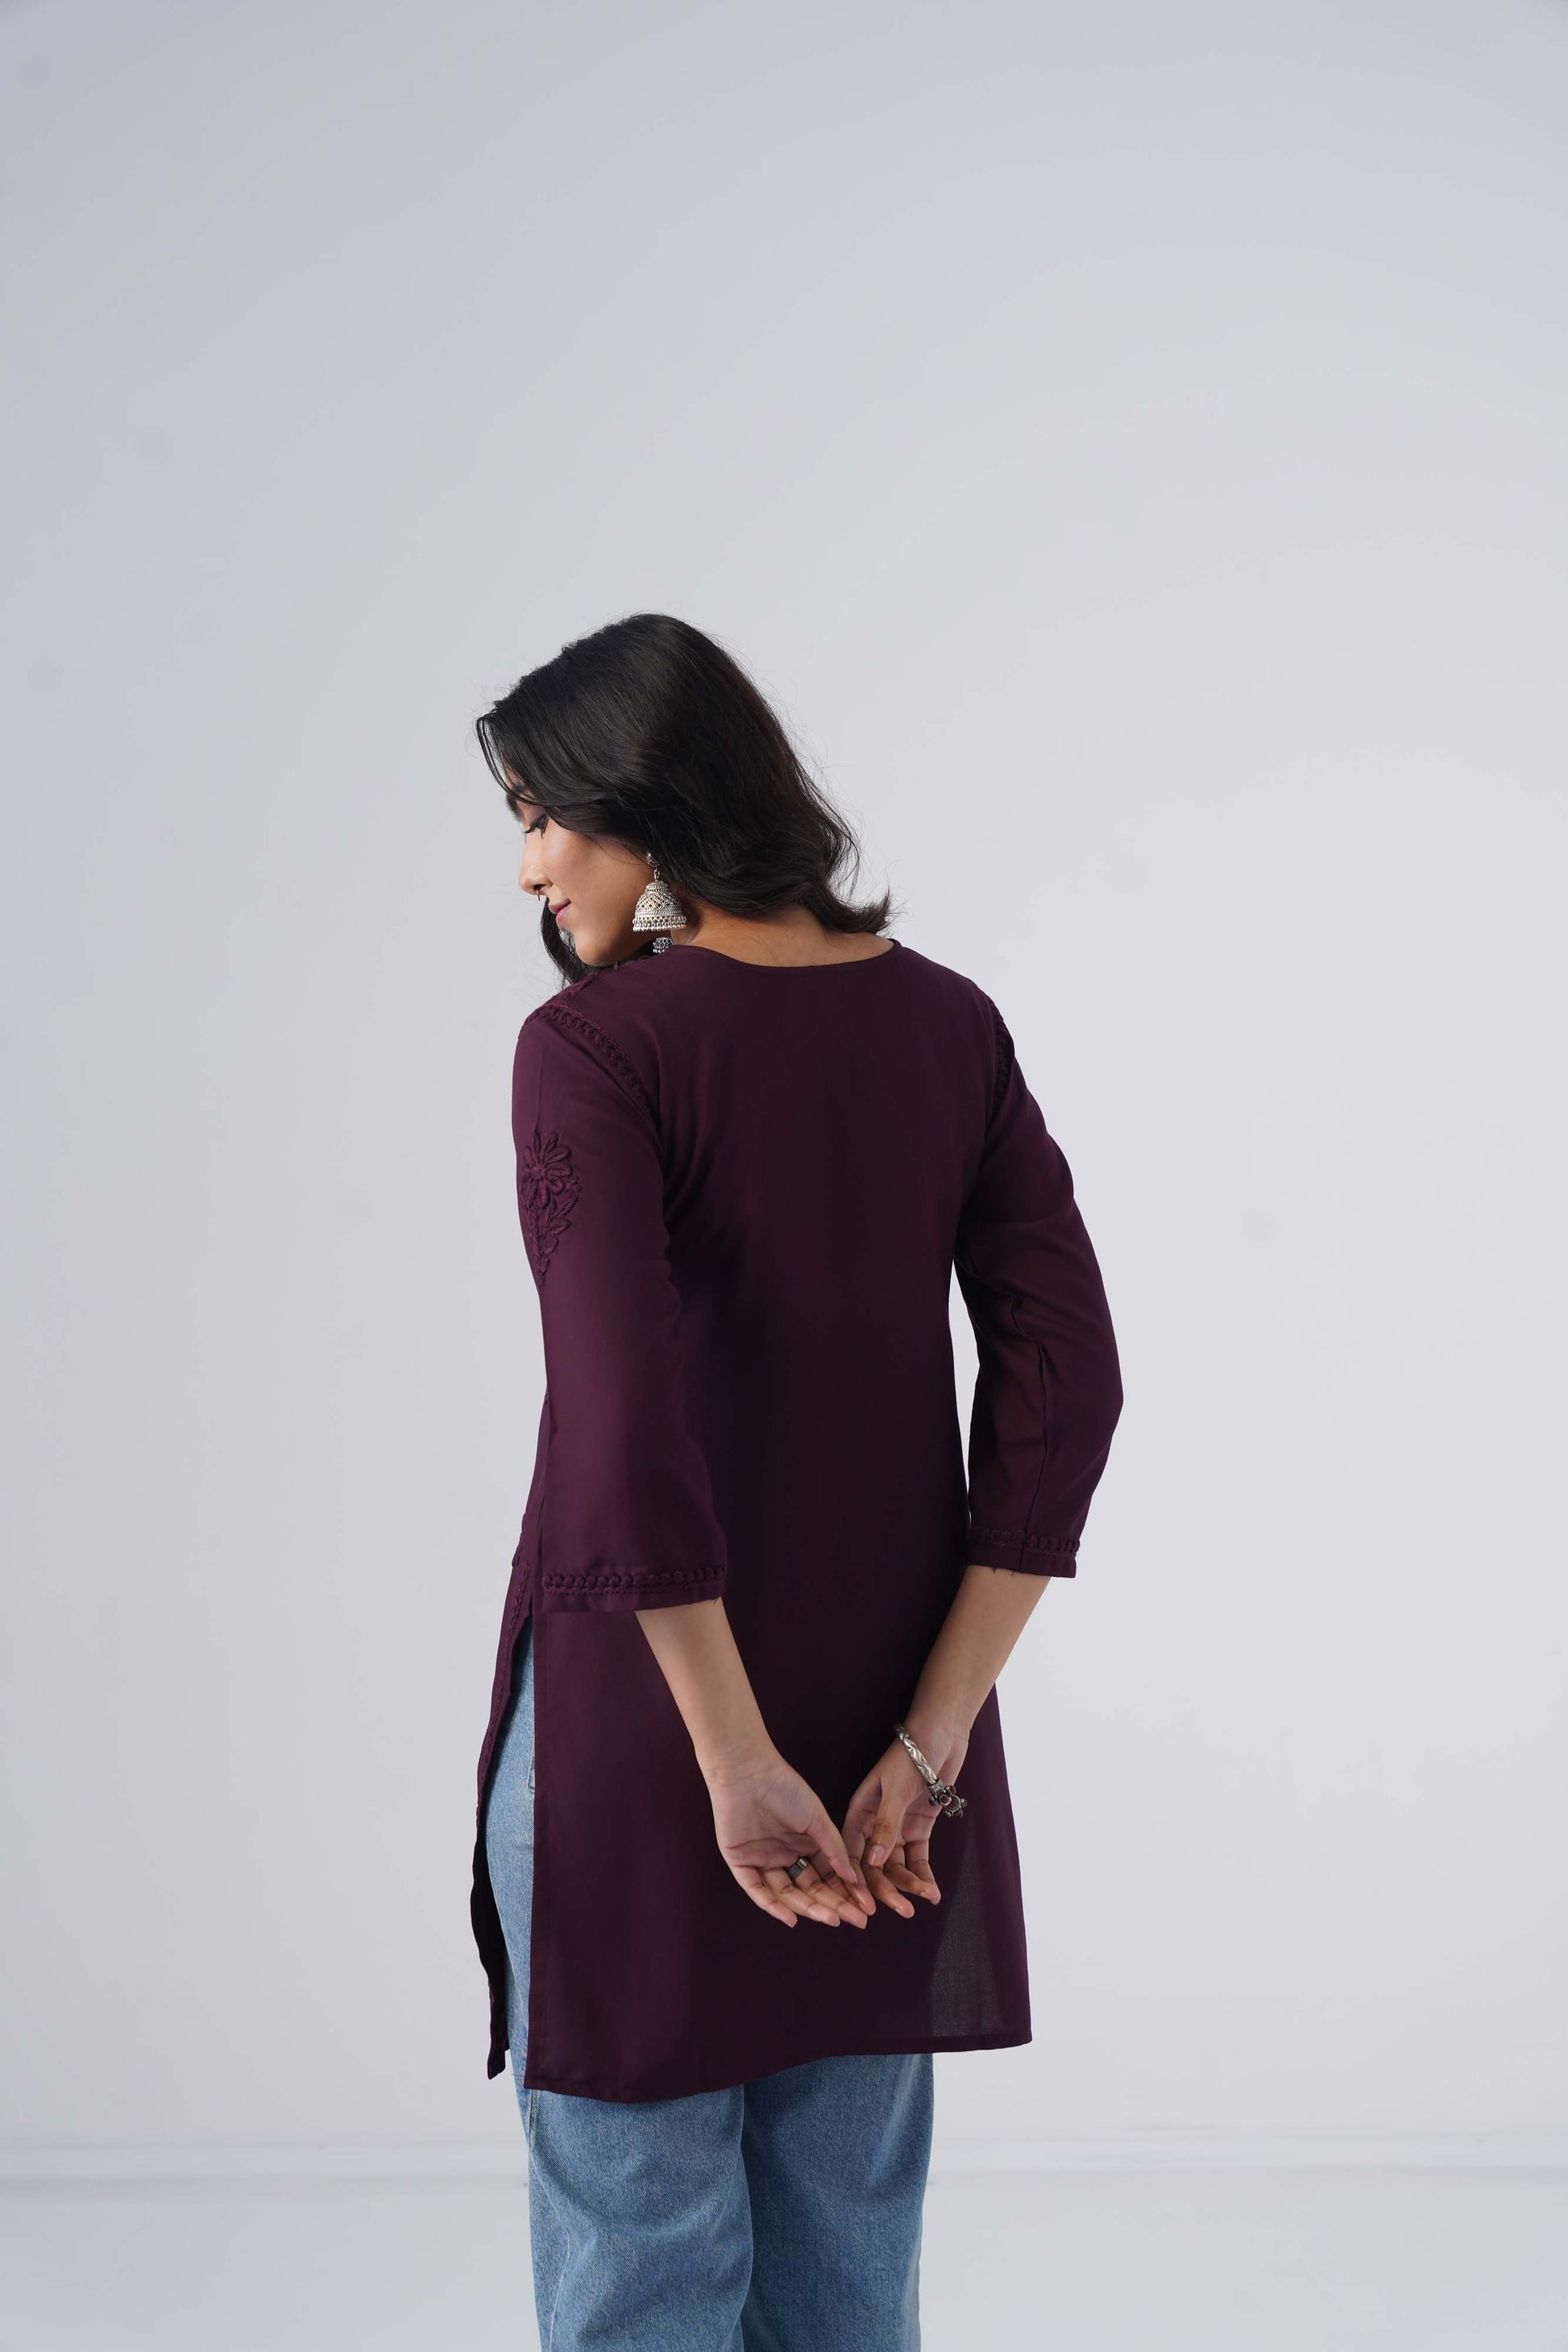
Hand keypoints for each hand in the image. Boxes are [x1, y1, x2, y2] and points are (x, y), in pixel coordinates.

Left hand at [707, 1751, 876, 1928]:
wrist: (748, 1772)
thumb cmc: (785, 1788)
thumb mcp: (818, 1819)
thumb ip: (834, 1849)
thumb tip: (854, 1879)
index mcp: (804, 1843)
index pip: (828, 1876)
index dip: (847, 1892)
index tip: (866, 1908)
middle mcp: (785, 1855)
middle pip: (811, 1889)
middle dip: (835, 1904)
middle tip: (856, 1920)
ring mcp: (762, 1860)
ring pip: (788, 1893)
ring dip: (809, 1908)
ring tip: (832, 1918)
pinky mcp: (740, 1863)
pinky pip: (757, 1891)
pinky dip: (773, 1906)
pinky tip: (792, 1918)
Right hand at [842, 1726, 969, 1917]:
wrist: (941, 1734)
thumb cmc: (910, 1754)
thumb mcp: (896, 1789)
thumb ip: (886, 1826)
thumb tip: (874, 1863)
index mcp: (858, 1812)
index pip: (851, 1854)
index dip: (856, 1881)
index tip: (865, 1907)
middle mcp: (874, 1824)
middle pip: (875, 1866)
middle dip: (887, 1890)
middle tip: (904, 1910)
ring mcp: (896, 1827)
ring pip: (896, 1866)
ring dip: (909, 1884)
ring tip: (926, 1897)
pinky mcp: (918, 1828)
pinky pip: (917, 1858)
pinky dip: (923, 1875)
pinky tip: (932, 1891)